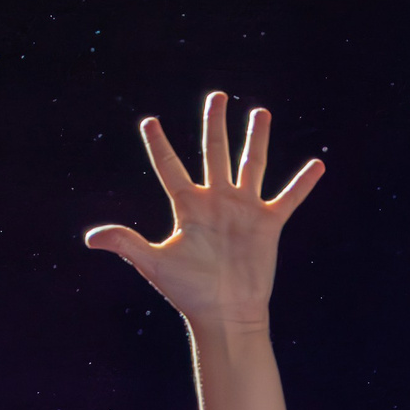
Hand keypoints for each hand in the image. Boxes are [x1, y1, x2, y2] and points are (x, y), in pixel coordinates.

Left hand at [86, 92, 324, 327]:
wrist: (225, 314)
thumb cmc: (188, 292)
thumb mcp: (154, 264)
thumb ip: (127, 243)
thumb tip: (91, 238)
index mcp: (187, 206)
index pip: (170, 166)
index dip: (159, 144)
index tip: (149, 120)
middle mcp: (216, 201)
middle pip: (214, 152)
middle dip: (215, 123)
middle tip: (217, 95)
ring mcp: (243, 210)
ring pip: (251, 164)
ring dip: (256, 139)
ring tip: (260, 112)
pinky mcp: (268, 224)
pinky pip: (288, 198)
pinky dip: (302, 183)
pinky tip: (317, 165)